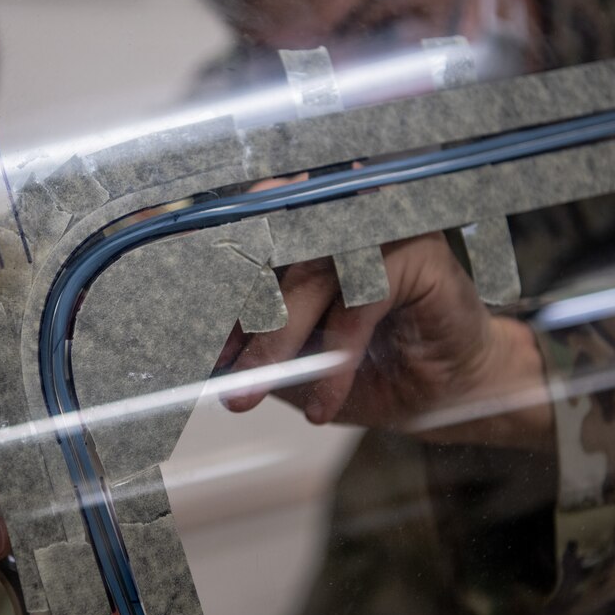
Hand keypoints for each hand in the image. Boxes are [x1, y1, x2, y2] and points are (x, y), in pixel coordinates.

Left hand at [219, 181, 553, 449]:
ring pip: (305, 274)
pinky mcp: (413, 246)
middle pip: (261, 250)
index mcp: (292, 226)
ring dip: (274, 340)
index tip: (170, 324)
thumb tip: (187, 350)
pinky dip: (335, 357)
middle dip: (231, 316)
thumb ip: (243, 344)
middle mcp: (328, 211)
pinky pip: (359, 300)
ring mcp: (371, 220)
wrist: (444, 391)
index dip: (200, 275)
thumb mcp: (288, 359)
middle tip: (212, 369)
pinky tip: (324, 402)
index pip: (233, 234)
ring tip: (251, 393)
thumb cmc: (366, 366)